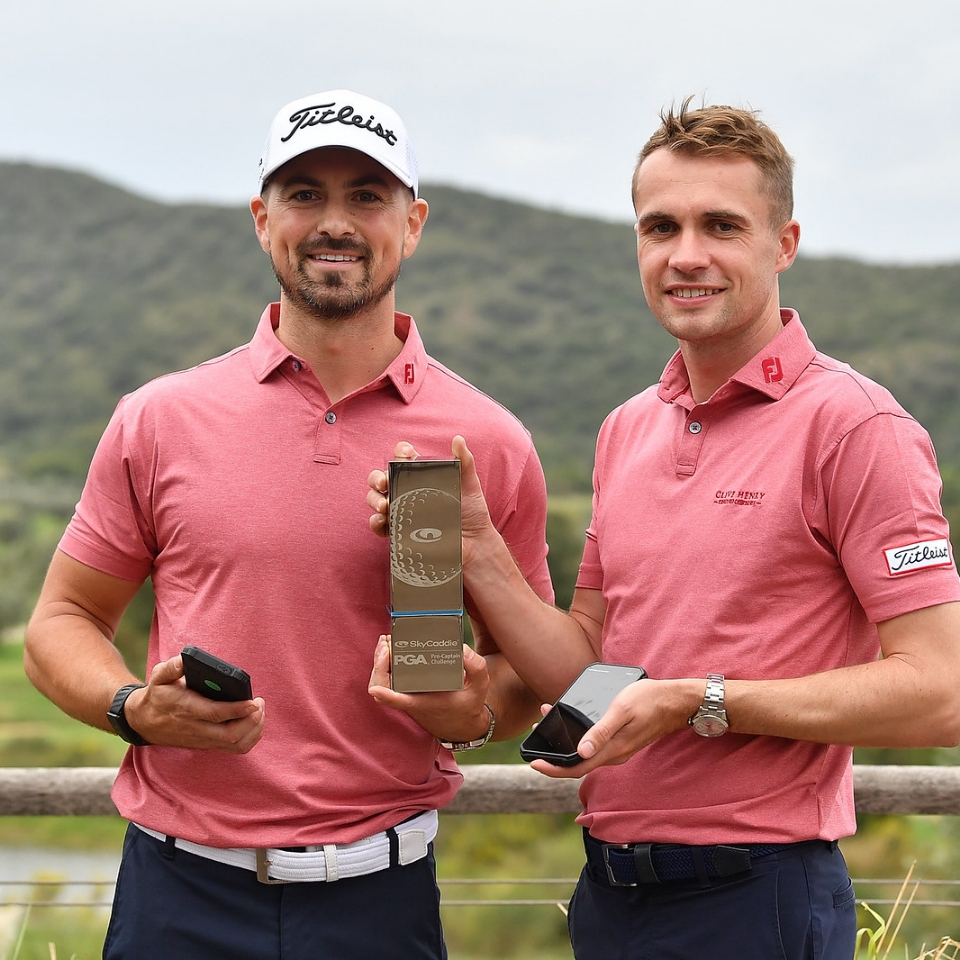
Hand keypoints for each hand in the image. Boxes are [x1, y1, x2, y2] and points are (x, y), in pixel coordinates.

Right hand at [124, 654, 265, 753]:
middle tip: (260, 703)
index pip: (215, 714)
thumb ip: (171, 667)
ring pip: (235, 744)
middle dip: (251, 721)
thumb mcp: (158, 677)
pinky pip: (234, 748)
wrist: (143, 722)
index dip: (237, 709)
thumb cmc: (157, 695)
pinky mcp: (208, 744)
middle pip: (230, 734)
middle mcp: (196, 728)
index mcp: (186, 709)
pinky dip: (250, 737)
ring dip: (254, 730)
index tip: (253, 701)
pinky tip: (254, 722)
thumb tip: (185, 659)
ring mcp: (203, 739)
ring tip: (260, 711)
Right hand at [367, 436, 495, 568]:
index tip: (407, 455)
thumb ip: (464, 461)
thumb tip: (458, 439)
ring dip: (374, 500)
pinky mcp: (398, 531)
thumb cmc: (471, 511)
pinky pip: (379, 525)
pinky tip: (381, 520)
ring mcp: (399, 511)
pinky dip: (375, 522)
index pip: (402, 458)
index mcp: (420, 475)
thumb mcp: (469, 484)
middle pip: (380, 477)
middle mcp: (405, 490)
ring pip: (374, 499)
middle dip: (376, 478)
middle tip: (384, 483)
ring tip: (385, 506)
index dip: (400, 452)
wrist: (474, 542)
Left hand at [368, 636, 492, 742]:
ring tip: (386, 641)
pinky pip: (385, 679)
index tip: (377, 688)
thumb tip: (462, 649)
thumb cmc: (469, 704)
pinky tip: (389, 648)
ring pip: (380, 682)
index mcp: (425, 702)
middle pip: (382, 686)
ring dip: (379, 661)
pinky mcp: (404, 691)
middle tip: (387, 643)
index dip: (386, 695)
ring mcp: (404, 696)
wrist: (462, 725)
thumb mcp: (480, 686)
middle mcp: (410, 700)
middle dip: (379, 664)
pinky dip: (383, 664)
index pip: (399, 701)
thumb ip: (476, 667)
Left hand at [527, 679, 690, 778]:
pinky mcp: (621, 742)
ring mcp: (619, 750)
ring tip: (549, 724)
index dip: (553, 769)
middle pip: (578, 764)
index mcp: (612, 750)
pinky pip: (595, 747)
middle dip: (555, 757)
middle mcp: (614, 755)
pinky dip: (579, 740)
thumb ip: (601, 731)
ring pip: (586, 755)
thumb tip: (581, 751)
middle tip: (536, 740)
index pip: (576, 768)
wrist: (674, 702)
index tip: (534, 762)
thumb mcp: (621, 710)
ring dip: (566, 746)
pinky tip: (574, 725)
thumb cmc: (648, 700)